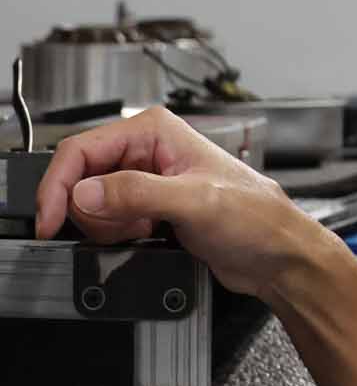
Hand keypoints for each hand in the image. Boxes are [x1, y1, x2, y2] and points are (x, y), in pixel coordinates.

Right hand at [34, 104, 321, 296]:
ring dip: (108, 225)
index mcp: (157, 131)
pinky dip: (117, 234)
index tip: (50, 219)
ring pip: (90, 202)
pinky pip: (107, 220)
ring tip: (147, 228)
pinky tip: (149, 234)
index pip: (81, 149)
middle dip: (93, 211)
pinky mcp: (149, 205)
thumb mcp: (196, 202)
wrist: (277, 254)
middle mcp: (149, 149)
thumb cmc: (258, 219)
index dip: (59, 185)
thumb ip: (137, 194)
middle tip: (128, 225)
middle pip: (81, 177)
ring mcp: (148, 178)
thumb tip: (87, 193)